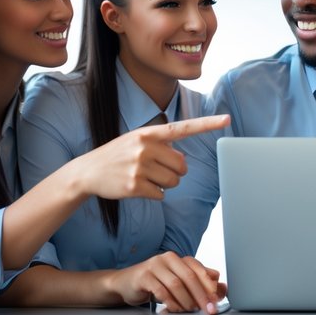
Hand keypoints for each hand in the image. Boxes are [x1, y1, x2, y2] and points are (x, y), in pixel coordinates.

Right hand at [64, 114, 228, 200]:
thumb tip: (182, 162)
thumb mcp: (137, 141)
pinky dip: (153, 194)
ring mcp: (139, 166)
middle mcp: (145, 147)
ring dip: (164, 184)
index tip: (227, 120)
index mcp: (149, 133)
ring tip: (144, 177)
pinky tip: (137, 187)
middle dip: (175, 172)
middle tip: (156, 170)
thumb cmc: (118, 155)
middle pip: (183, 166)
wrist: (88, 171)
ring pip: (174, 182)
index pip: (183, 128)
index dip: (207, 124)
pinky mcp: (134, 186)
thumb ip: (161, 146)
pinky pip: (161, 195)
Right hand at [110, 252, 226, 313]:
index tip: (216, 301)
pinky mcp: (143, 276)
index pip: (199, 270)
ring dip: (186, 300)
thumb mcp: (178, 282)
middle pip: (189, 277)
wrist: (126, 283)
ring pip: (176, 284)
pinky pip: (162, 291)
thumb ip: (199, 284)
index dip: (209, 286)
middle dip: (201, 295)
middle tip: (208, 309)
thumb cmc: (155, 283)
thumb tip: (222, 287)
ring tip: (190, 310)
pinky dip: (171, 302)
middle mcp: (168, 258)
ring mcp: (154, 265)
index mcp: (179, 258)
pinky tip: (175, 309)